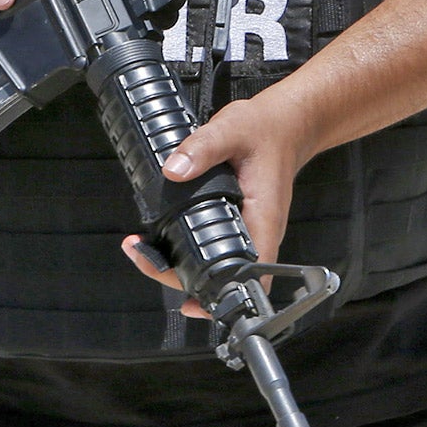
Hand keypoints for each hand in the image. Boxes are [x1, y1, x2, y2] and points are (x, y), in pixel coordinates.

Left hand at [121, 86, 317, 316]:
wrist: (284, 125)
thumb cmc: (266, 131)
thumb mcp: (230, 129)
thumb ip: (202, 148)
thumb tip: (174, 170)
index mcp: (263, 220)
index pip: (250, 275)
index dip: (222, 297)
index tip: (190, 301)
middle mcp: (258, 233)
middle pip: (224, 278)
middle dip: (182, 279)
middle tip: (143, 257)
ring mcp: (248, 231)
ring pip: (216, 265)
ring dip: (180, 266)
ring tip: (142, 250)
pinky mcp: (237, 223)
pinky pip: (212, 247)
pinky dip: (186, 249)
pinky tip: (161, 241)